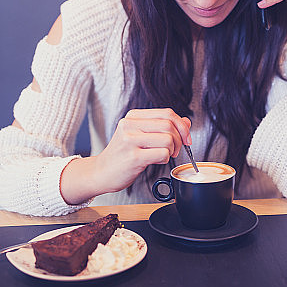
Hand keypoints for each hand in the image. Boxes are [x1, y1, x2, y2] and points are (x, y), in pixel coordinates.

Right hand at [60, 108, 191, 203]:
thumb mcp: (140, 135)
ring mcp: (130, 140)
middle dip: (180, 139)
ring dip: (172, 150)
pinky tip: (156, 161)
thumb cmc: (121, 155)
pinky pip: (162, 154)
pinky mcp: (133, 157)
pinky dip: (165, 159)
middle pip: (169, 125)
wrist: (101, 172)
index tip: (186, 137)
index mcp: (133, 117)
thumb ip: (162, 127)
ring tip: (164, 155)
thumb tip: (186, 122)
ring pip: (168, 139)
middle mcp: (130, 125)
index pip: (167, 113)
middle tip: (176, 150)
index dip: (182, 125)